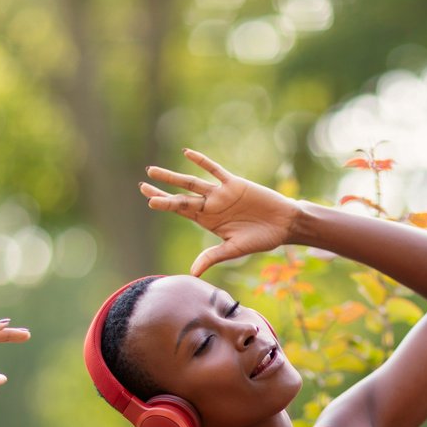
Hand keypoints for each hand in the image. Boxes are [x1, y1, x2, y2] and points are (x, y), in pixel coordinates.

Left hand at [139, 149, 299, 276]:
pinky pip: (215, 170)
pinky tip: (187, 153)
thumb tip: (192, 273)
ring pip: (192, 182)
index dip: (165, 204)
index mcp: (208, 221)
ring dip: (173, 176)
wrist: (284, 224)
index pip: (181, 211)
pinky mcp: (234, 183)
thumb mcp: (234, 249)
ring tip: (153, 170)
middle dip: (162, 190)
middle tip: (142, 185)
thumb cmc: (261, 239)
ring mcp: (221, 193)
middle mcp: (211, 206)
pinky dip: (202, 162)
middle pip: (181, 196)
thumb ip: (212, 256)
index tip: (149, 199)